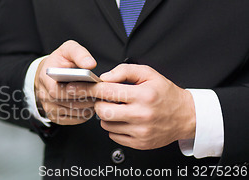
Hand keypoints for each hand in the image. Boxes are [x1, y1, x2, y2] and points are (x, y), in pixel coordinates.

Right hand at [35, 40, 96, 124]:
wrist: (49, 74)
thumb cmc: (59, 62)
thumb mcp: (68, 50)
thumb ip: (79, 54)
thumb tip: (90, 64)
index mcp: (45, 78)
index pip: (57, 91)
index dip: (76, 91)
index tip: (93, 86)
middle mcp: (44, 95)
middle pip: (67, 103)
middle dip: (87, 99)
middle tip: (102, 94)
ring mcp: (49, 108)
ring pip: (73, 112)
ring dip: (88, 107)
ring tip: (99, 99)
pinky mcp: (56, 117)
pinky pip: (73, 119)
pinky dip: (85, 114)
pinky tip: (92, 105)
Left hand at [67, 64, 195, 149]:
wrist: (187, 116)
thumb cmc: (165, 93)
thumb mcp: (149, 74)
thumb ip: (125, 71)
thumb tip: (104, 77)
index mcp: (143, 95)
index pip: (107, 91)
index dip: (90, 88)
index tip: (78, 86)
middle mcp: (142, 115)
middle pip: (102, 111)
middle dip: (98, 104)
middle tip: (105, 100)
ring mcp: (140, 131)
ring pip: (106, 125)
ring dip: (106, 116)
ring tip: (119, 109)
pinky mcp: (140, 143)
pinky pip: (114, 136)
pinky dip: (114, 128)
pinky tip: (125, 120)